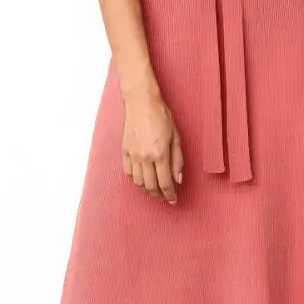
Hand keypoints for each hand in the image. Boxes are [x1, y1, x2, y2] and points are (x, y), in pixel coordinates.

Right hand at [121, 87, 184, 204]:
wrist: (141, 102)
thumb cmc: (161, 116)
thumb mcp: (176, 137)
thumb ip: (178, 160)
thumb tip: (178, 178)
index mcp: (160, 154)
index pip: (165, 183)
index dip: (170, 195)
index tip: (173, 200)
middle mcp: (145, 158)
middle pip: (151, 186)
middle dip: (159, 195)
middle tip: (165, 197)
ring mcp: (133, 155)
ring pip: (138, 182)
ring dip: (146, 190)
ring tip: (154, 190)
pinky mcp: (125, 151)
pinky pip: (128, 172)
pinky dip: (135, 180)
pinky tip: (141, 179)